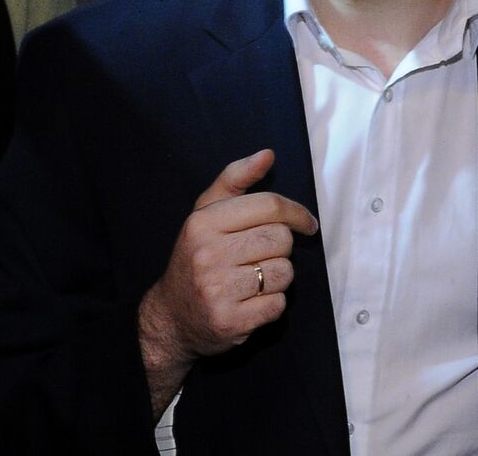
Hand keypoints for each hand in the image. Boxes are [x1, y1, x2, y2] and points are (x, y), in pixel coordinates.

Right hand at [137, 150, 317, 417]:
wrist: (170, 318)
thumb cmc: (196, 257)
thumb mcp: (206, 213)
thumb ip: (235, 179)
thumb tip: (268, 154)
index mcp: (203, 223)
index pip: (270, 206)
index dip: (297, 213)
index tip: (307, 223)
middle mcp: (208, 255)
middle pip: (281, 239)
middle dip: (280, 248)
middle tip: (261, 257)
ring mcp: (217, 290)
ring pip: (284, 272)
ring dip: (278, 277)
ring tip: (253, 280)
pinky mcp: (230, 322)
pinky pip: (278, 304)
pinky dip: (272, 304)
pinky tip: (251, 302)